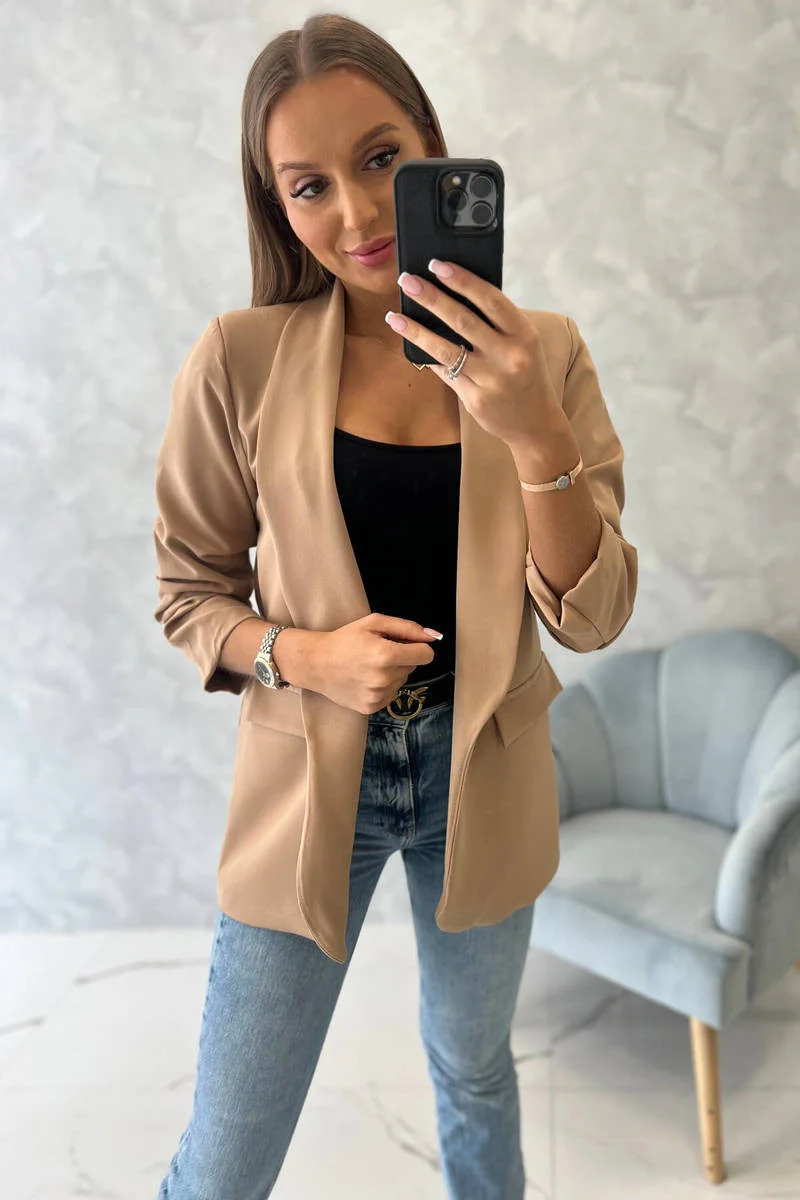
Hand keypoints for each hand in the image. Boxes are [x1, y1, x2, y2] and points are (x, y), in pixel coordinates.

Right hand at [311, 614, 438, 715]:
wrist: (316, 664)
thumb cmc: (345, 639)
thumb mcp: (374, 622)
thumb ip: (407, 628)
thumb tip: (434, 636)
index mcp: (386, 655)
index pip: (426, 655)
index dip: (418, 646)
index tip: (405, 644)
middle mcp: (384, 679)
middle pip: (413, 667)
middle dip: (401, 658)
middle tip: (377, 652)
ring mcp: (377, 696)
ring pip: (402, 681)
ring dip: (392, 673)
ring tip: (368, 666)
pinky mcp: (371, 707)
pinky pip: (391, 694)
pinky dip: (383, 686)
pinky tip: (365, 678)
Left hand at [387, 260, 565, 447]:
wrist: (535, 423)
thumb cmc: (526, 373)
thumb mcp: (523, 344)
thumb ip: (497, 323)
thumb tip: (455, 293)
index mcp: (525, 335)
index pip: (491, 300)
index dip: (462, 280)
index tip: (437, 265)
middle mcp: (509, 356)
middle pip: (463, 320)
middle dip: (432, 298)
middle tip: (407, 281)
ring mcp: (491, 380)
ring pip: (446, 349)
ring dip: (417, 330)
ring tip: (394, 316)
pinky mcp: (475, 399)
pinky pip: (445, 372)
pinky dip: (427, 355)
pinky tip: (410, 342)